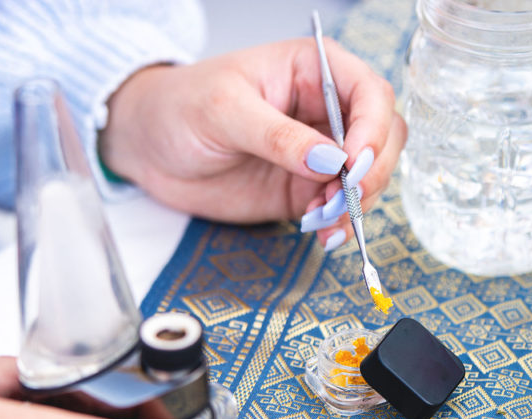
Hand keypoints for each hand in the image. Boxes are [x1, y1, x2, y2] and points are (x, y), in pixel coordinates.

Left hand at [99, 38, 406, 249]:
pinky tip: (323, 236)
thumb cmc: (179, 107)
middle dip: (372, 172)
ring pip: (370, 177)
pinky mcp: (305, 190)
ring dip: (357, 204)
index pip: (370, 93)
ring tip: (322, 221)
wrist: (148, 147)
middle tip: (343, 199)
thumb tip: (329, 160)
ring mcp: (320, 153)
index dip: (373, 128)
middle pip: (383, 138)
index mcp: (314, 70)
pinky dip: (341, 225)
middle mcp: (326, 110)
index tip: (353, 163)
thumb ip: (277, 135)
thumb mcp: (223, 110)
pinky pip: (341, 208)